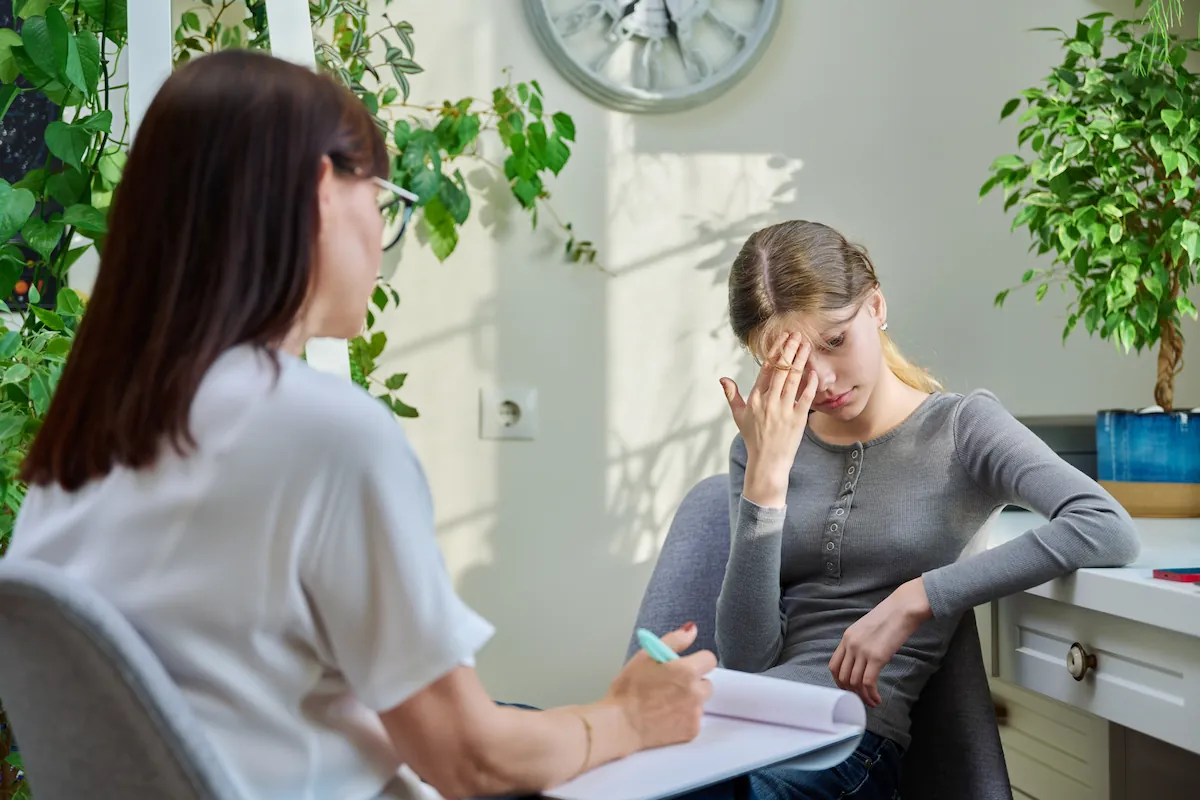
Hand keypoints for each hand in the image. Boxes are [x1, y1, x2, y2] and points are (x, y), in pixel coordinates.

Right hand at [605, 623, 716, 751]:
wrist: (620, 724)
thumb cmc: (629, 691)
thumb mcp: (645, 656)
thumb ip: (673, 641)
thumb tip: (691, 630)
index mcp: (687, 671)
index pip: (709, 659)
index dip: (696, 662)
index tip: (684, 667)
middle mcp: (696, 692)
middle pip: (706, 683)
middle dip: (693, 683)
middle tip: (671, 687)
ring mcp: (695, 713)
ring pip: (700, 702)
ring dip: (689, 701)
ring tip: (665, 704)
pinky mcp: (692, 731)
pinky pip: (694, 720)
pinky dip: (684, 719)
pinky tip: (666, 717)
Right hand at [720, 333, 819, 507]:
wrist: (767, 461)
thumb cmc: (753, 438)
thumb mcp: (739, 416)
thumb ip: (732, 395)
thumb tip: (723, 379)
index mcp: (756, 398)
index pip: (766, 369)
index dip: (776, 351)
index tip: (783, 338)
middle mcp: (770, 401)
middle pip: (781, 370)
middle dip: (790, 350)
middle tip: (798, 335)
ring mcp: (784, 410)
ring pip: (794, 379)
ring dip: (801, 360)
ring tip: (806, 345)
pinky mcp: (798, 419)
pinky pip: (806, 397)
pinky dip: (810, 383)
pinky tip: (814, 370)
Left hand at [829, 578, 932, 707]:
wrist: (903, 608)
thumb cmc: (890, 617)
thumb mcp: (867, 629)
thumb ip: (860, 643)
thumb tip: (861, 662)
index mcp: (846, 637)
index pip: (834, 665)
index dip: (839, 682)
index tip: (849, 689)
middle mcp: (850, 644)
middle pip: (842, 677)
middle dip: (851, 692)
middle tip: (861, 699)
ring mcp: (862, 651)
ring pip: (854, 683)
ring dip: (862, 697)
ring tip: (872, 702)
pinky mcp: (876, 657)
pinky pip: (868, 683)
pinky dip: (871, 694)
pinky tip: (877, 698)